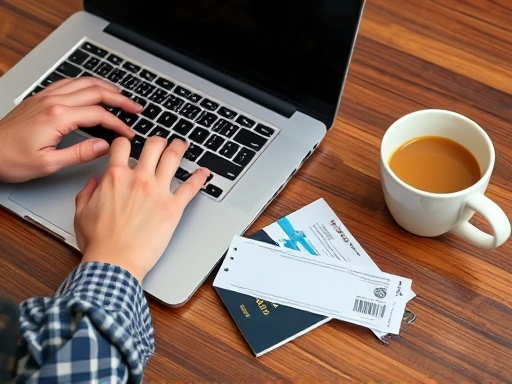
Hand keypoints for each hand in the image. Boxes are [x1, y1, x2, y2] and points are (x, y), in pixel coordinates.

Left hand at [0, 77, 141, 182]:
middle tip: (137, 107)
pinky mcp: (40, 98)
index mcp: (57, 117)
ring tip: (121, 96)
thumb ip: (80, 153)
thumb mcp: (48, 164)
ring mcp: (46, 97)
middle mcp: (53, 102)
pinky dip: (86, 83)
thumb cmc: (10, 159)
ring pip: (83, 82)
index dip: (119, 124)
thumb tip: (104, 146)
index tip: (129, 134)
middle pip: (95, 91)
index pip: (99, 115)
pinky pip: (68, 83)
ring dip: (106, 87)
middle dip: (120, 99)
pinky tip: (92, 89)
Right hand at [74, 136, 209, 281]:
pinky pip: (190, 187)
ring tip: (182, 145)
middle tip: (161, 142)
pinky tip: (203, 172)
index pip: (122, 146)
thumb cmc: (99, 242)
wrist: (115, 262)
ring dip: (179, 148)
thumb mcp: (81, 212)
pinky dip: (199, 178)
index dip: (125, 142)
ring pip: (173, 158)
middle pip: (153, 146)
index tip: (128, 145)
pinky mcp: (173, 207)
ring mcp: (158, 191)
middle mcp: (138, 179)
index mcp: (115, 177)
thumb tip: (95, 182)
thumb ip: (87, 192)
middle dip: (158, 141)